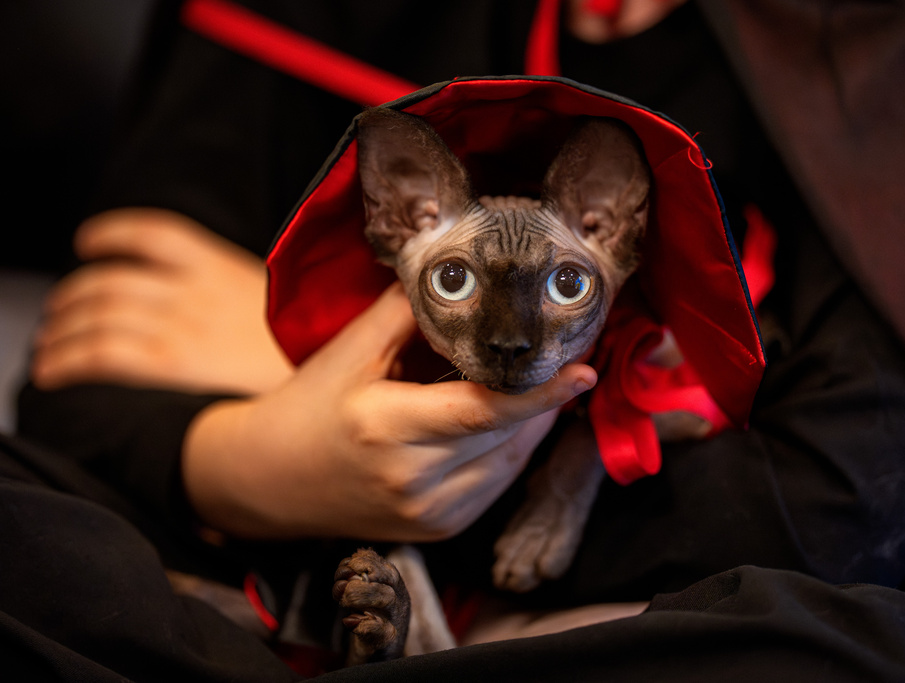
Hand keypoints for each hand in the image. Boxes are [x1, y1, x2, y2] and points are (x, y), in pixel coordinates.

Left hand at [32, 208, 293, 394]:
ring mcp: (181, 323)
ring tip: (48, 347)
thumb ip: (253, 300)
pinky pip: (98, 352)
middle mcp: (195, 289)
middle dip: (71, 298)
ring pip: (94, 315)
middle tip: (58, 317)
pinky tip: (52, 370)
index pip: (154, 234)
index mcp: (224, 268)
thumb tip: (234, 309)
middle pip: (109, 281)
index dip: (111, 234)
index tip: (89, 243)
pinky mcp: (170, 362)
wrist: (334, 383)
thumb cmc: (316, 356)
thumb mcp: (292, 309)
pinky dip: (65, 359)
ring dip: (59, 331)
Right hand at [182, 283, 597, 540]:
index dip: (539, 392)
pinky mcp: (440, 527)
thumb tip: (462, 274)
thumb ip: (408, 310)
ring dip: (530, 422)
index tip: (584, 370)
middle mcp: (412, 479)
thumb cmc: (308, 406)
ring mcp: (429, 512)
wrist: (269, 482)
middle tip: (561, 355)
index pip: (482, 411)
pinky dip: (510, 448)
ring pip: (509, 461)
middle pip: (503, 433)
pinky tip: (507, 419)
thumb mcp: (350, 351)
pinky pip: (497, 482)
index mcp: (386, 428)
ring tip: (540, 382)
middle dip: (540, 396)